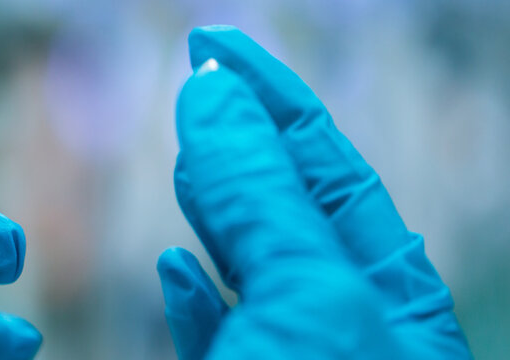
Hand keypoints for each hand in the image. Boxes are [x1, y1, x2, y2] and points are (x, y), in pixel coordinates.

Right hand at [157, 26, 469, 358]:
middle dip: (240, 144)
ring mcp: (293, 356)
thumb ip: (261, 198)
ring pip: (248, 269)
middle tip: (196, 87)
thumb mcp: (303, 294)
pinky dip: (192, 298)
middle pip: (287, 210)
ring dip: (212, 213)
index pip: (331, 167)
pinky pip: (215, 332)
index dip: (274, 98)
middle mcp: (350, 327)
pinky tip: (173, 267)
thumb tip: (216, 92)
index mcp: (399, 302)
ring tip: (184, 162)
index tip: (214, 47)